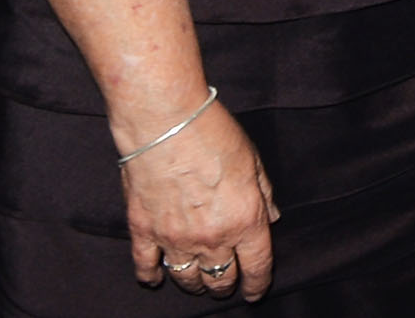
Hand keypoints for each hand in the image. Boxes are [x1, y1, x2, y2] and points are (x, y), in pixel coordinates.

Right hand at [121, 99, 277, 299]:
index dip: (257, 284)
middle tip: (226, 282)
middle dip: (226, 285)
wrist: (166, 123)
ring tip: (197, 281)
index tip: (255, 291)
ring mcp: (174, 238)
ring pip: (186, 278)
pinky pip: (146, 266)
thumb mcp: (254, 162)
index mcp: (244, 220)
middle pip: (220, 278)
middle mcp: (211, 237)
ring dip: (194, 283)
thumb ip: (264, 194)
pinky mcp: (143, 231)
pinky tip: (155, 278)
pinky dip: (150, 276)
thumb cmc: (214, 136)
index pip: (257, 266)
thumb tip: (271, 217)